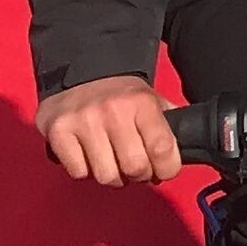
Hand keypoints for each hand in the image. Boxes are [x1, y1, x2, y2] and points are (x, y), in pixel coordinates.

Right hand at [38, 77, 179, 185]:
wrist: (81, 69)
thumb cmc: (121, 94)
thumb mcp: (151, 100)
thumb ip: (170, 125)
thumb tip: (187, 153)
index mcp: (142, 103)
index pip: (162, 149)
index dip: (168, 169)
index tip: (164, 171)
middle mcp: (113, 111)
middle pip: (135, 168)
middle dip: (140, 175)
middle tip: (136, 168)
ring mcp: (84, 121)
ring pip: (106, 176)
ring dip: (112, 176)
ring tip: (112, 161)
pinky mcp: (58, 132)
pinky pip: (78, 173)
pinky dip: (85, 170)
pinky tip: (88, 155)